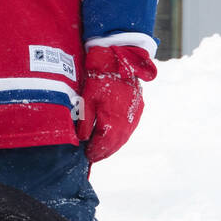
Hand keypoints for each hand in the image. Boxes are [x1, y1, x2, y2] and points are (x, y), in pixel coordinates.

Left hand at [76, 46, 145, 162]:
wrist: (119, 63)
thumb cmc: (100, 81)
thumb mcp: (87, 102)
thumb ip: (85, 123)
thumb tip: (82, 139)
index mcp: (112, 123)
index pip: (103, 145)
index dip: (94, 152)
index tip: (87, 156)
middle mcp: (126, 124)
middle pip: (114, 145)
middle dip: (103, 152)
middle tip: (93, 156)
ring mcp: (134, 118)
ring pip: (122, 139)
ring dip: (112, 146)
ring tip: (101, 149)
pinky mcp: (137, 111)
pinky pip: (128, 130)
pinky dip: (119, 137)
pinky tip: (112, 137)